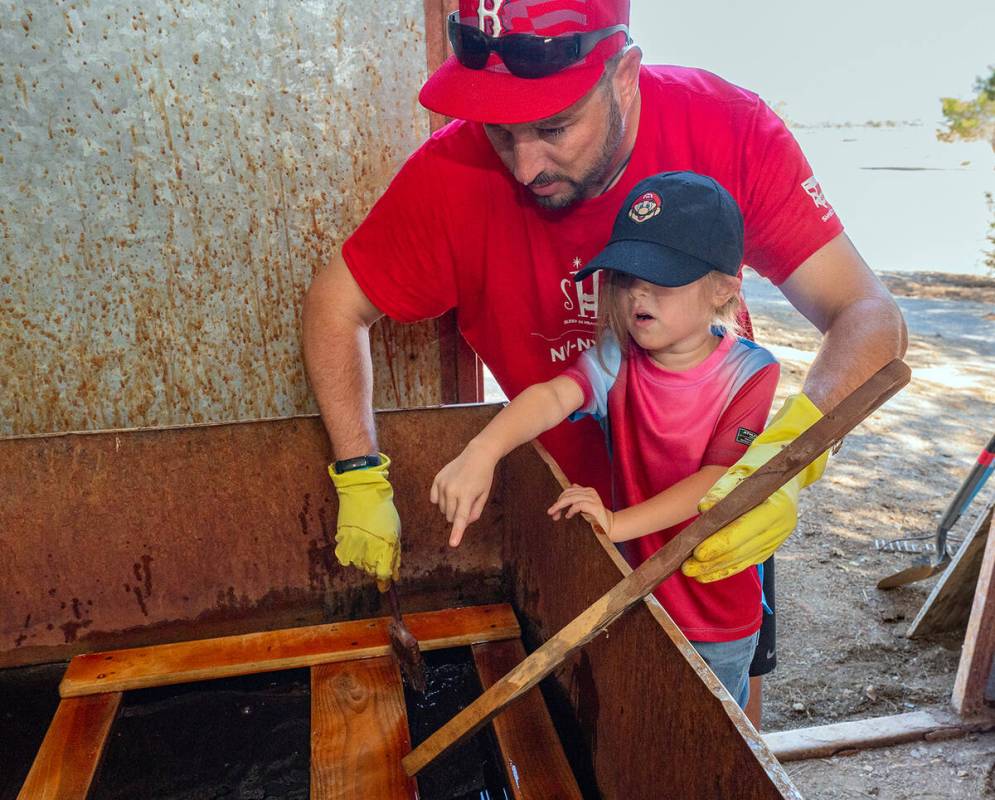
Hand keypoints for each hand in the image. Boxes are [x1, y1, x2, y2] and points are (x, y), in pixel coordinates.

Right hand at [329, 454, 400, 586]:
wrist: (363, 493)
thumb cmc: (383, 512)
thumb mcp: (395, 533)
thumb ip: (394, 556)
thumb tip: (394, 576)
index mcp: (385, 545)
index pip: (383, 574)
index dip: (385, 580)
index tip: (386, 582)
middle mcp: (368, 547)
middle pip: (370, 571)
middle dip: (376, 567)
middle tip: (379, 553)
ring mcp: (353, 543)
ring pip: (358, 564)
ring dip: (364, 560)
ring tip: (368, 543)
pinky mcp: (341, 539)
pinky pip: (345, 556)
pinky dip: (351, 553)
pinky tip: (357, 543)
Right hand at [431, 441, 498, 546]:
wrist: (477, 455)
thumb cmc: (483, 477)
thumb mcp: (484, 495)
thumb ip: (475, 512)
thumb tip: (463, 522)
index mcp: (467, 496)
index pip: (461, 518)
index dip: (457, 533)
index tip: (452, 544)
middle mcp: (452, 490)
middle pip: (450, 516)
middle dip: (457, 514)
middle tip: (467, 501)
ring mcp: (443, 485)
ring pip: (442, 509)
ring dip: (450, 506)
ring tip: (460, 492)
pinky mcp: (437, 480)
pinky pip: (434, 499)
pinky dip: (441, 499)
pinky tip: (450, 490)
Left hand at [547, 484, 613, 536]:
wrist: (610, 527)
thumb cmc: (595, 518)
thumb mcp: (585, 506)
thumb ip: (578, 497)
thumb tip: (570, 487)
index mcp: (587, 491)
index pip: (568, 491)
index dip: (559, 499)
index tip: (552, 511)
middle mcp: (590, 492)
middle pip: (568, 494)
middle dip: (557, 504)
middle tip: (551, 514)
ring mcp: (593, 499)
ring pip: (571, 498)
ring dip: (560, 506)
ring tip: (556, 515)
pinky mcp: (595, 506)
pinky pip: (579, 504)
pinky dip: (571, 510)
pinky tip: (568, 516)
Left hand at [682, 393, 828, 582]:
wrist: (785, 465)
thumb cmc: (760, 464)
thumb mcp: (742, 468)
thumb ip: (723, 489)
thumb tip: (704, 509)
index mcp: (777, 506)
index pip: (744, 531)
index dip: (720, 543)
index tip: (698, 552)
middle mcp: (781, 526)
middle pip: (743, 550)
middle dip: (713, 561)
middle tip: (686, 567)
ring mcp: (778, 538)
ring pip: (744, 560)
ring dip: (717, 569)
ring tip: (692, 574)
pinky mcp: (771, 544)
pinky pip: (748, 561)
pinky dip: (727, 568)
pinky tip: (707, 574)